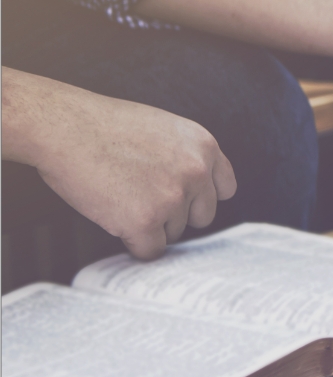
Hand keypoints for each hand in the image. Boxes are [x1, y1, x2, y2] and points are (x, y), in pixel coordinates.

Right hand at [34, 91, 235, 259]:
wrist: (64, 127)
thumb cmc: (103, 125)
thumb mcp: (163, 129)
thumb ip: (185, 156)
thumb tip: (194, 187)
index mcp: (204, 147)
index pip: (225, 189)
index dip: (200, 198)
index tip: (183, 200)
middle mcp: (196, 172)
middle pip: (201, 216)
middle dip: (175, 214)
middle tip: (142, 199)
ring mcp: (173, 197)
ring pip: (173, 233)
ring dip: (150, 225)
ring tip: (121, 199)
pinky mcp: (145, 221)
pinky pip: (151, 251)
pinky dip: (134, 245)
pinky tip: (117, 223)